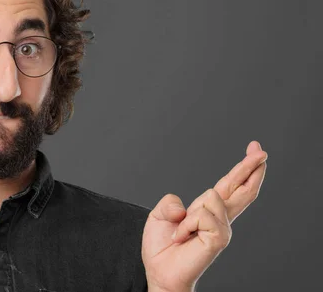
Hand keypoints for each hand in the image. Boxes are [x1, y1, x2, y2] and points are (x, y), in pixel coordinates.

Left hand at [141, 141, 267, 291]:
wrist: (160, 272)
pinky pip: (203, 215)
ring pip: (212, 197)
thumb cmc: (162, 248)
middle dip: (251, 168)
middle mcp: (219, 218)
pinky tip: (183, 237)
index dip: (242, 168)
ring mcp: (221, 229)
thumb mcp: (159, 215)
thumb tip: (186, 207)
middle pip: (242, 189)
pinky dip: (187, 225)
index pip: (229, 185)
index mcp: (207, 210)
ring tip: (181, 232)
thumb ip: (171, 202)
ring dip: (189, 214)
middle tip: (262, 151)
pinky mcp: (219, 238)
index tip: (255, 150)